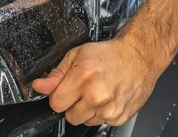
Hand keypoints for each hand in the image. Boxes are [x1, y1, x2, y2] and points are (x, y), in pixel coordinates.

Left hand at [32, 37, 165, 125]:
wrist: (138, 56)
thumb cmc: (109, 54)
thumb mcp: (77, 55)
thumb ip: (56, 74)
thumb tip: (39, 87)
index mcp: (82, 77)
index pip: (55, 104)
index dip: (59, 96)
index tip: (66, 89)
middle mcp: (96, 95)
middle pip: (69, 116)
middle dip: (72, 105)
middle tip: (83, 89)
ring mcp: (109, 108)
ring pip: (84, 121)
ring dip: (87, 110)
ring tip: (97, 91)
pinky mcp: (119, 117)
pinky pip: (100, 123)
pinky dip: (102, 113)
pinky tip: (108, 97)